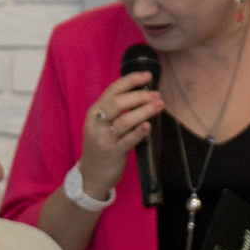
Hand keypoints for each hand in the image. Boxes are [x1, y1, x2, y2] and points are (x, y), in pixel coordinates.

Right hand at [77, 70, 162, 203]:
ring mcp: (104, 138)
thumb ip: (115, 110)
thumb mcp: (101, 124)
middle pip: (118, 103)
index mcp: (95, 112)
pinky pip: (127, 140)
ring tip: (159, 105)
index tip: (147, 75)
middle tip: (156, 94)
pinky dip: (138, 132)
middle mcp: (97, 123)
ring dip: (144, 111)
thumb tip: (141, 93)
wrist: (91, 174)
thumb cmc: (101, 146)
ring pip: (124, 121)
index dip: (130, 81)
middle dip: (139, 96)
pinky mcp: (113, 153)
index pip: (112, 90)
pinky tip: (148, 126)